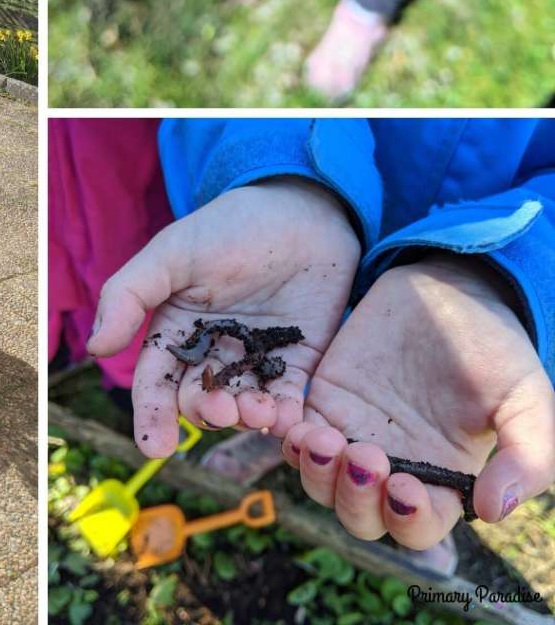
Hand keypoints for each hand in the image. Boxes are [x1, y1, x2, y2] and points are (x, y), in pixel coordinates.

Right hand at [87, 178, 360, 456]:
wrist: (301, 209)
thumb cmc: (228, 227)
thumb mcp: (170, 255)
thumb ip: (129, 296)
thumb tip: (95, 348)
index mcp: (175, 331)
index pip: (155, 382)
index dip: (151, 416)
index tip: (155, 446)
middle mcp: (211, 353)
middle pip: (197, 401)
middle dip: (204, 414)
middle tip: (219, 410)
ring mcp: (254, 360)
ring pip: (242, 407)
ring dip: (244, 419)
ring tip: (255, 412)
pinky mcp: (298, 363)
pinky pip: (290, 401)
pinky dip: (286, 418)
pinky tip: (285, 419)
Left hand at [284, 255, 554, 547]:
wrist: (450, 290)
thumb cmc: (496, 348)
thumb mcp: (527, 399)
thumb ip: (525, 457)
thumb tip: (491, 511)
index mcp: (440, 478)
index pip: (416, 527)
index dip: (408, 521)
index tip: (405, 489)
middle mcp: (393, 465)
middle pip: (359, 514)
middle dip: (354, 499)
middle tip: (364, 456)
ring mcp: (353, 432)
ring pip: (320, 481)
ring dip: (316, 473)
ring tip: (322, 440)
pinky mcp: (323, 399)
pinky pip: (296, 434)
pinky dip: (290, 440)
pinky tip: (295, 427)